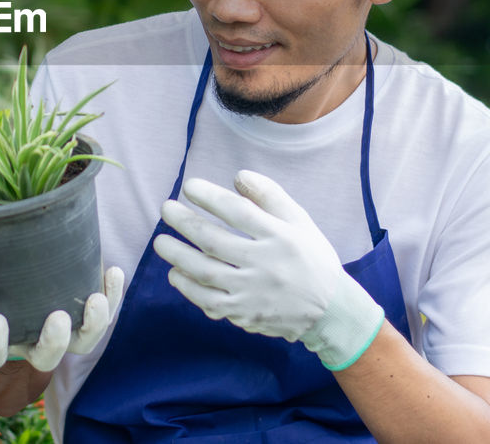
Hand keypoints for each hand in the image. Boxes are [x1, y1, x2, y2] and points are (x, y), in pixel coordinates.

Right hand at [0, 266, 123, 371]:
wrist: (12, 292)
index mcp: (0, 345)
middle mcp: (34, 346)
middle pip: (47, 358)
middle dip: (53, 342)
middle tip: (56, 318)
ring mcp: (63, 335)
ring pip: (83, 344)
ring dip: (94, 325)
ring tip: (95, 299)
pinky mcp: (85, 317)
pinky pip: (103, 314)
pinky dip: (112, 295)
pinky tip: (112, 271)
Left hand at [153, 170, 383, 369]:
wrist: (330, 310)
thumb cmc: (311, 257)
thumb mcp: (300, 221)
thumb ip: (270, 195)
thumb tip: (238, 176)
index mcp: (281, 237)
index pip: (238, 212)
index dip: (210, 197)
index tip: (189, 186)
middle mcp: (265, 265)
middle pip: (215, 241)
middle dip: (185, 223)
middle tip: (165, 209)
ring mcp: (253, 293)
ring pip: (205, 273)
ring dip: (178, 255)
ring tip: (160, 241)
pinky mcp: (245, 314)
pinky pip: (209, 301)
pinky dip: (188, 288)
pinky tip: (175, 273)